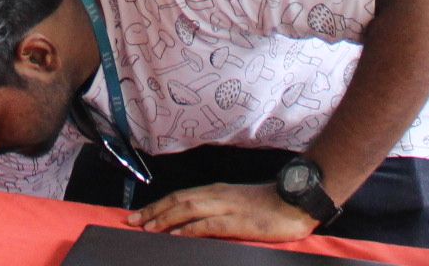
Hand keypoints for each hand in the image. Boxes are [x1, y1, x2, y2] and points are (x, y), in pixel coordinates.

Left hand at [127, 183, 320, 243]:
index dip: (158, 206)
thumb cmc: (270, 206)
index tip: (139, 215)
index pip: (180, 197)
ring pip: (187, 210)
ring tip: (147, 228)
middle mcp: (217, 195)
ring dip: (164, 219)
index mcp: (217, 192)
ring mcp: (227, 207)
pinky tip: (176, 236)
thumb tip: (195, 224)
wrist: (296, 200)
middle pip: (178, 201)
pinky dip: (188, 229)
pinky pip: (208, 224)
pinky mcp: (237, 221)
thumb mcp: (239, 205)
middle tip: (132, 221)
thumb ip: (218, 212)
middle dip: (153, 211)